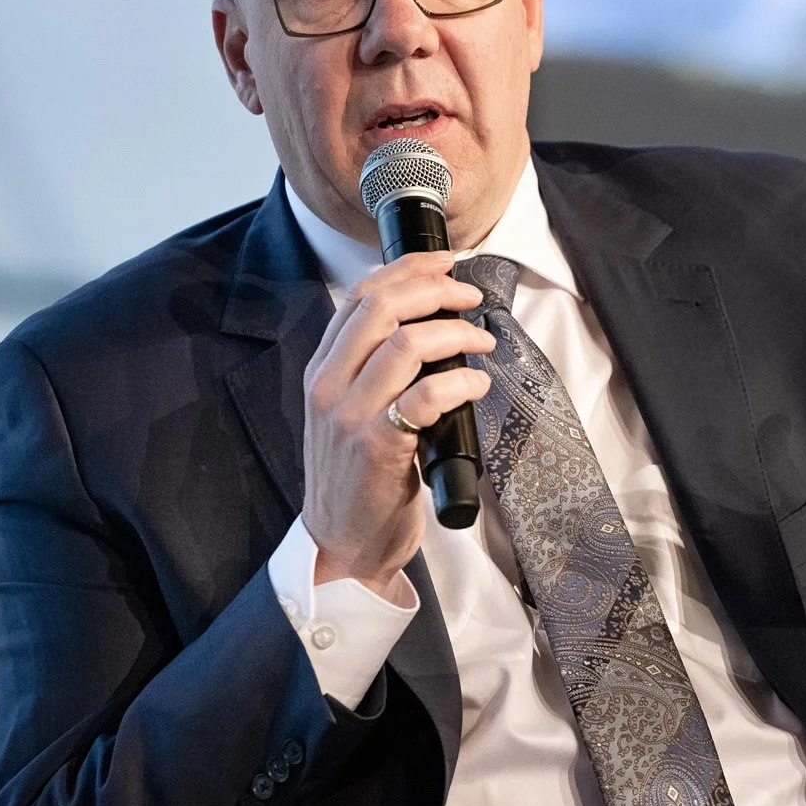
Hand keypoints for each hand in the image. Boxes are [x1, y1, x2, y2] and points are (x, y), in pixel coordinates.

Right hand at [301, 251, 494, 595]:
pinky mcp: (377, 448)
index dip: (409, 269)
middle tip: (472, 297)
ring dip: (455, 334)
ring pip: (404, 344)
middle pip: (380, 307)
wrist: (343, 543)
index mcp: (323, 369)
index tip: (447, 262)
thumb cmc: (359, 479)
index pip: (361, 296)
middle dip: (435, 289)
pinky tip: (477, 384)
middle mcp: (328, 385)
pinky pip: (424, 397)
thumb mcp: (351, 412)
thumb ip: (374, 370)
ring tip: (482, 342)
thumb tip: (429, 325)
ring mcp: (349, 416)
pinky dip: (459, 382)